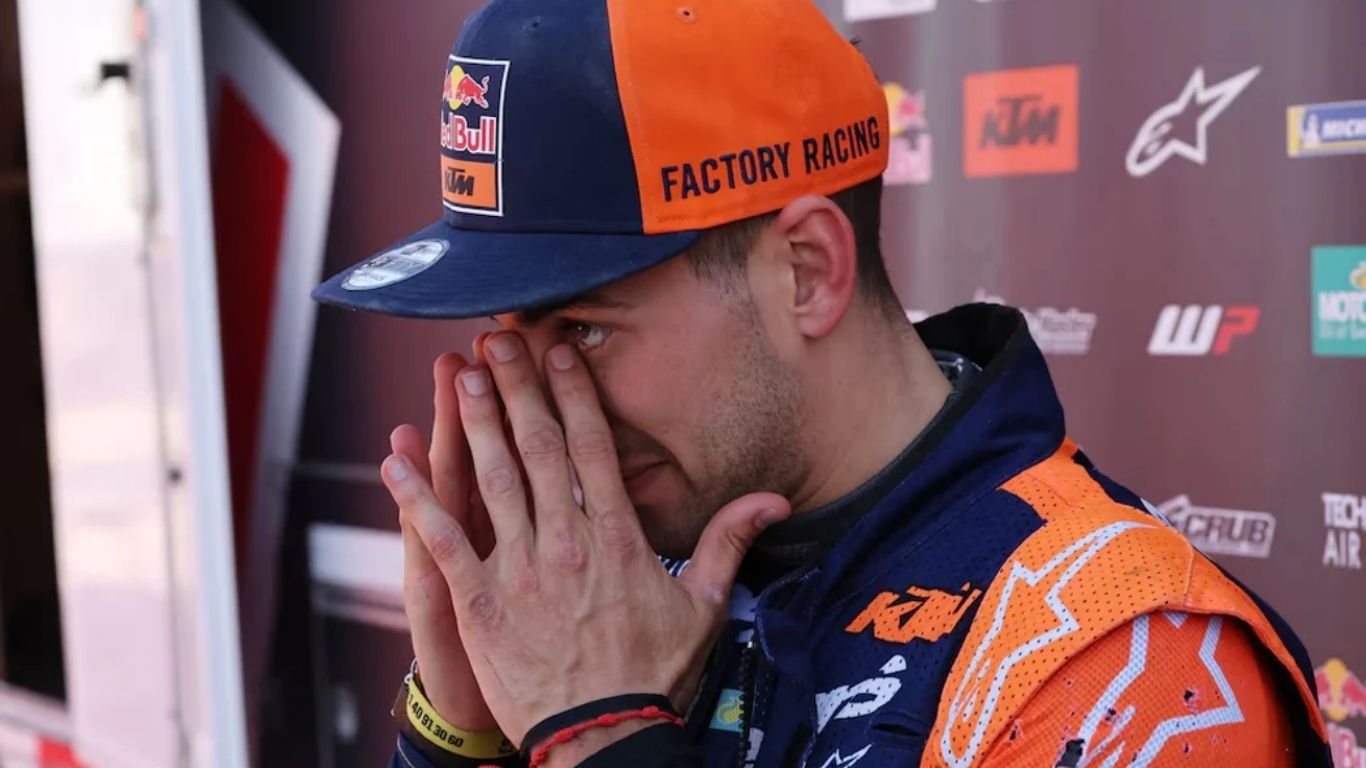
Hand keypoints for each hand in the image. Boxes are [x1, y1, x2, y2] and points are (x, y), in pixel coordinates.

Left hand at [380, 332, 789, 747]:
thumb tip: (774, 499)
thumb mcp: (704, 607)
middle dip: (518, 389)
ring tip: (460, 376)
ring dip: (474, 424)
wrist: (605, 736)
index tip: (559, 353)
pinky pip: (444, 541)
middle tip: (497, 340)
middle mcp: (567, 542)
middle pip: (539, 449)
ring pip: (493, 481)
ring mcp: (520, 570)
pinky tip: (394, 461)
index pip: (594, 449)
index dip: (575, 395)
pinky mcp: (480, 603)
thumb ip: (728, 542)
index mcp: (617, 538)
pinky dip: (417, 500)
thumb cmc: (654, 674)